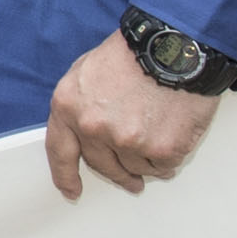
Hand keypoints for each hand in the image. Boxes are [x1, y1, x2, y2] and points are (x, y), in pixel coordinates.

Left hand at [46, 32, 224, 198]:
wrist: (176, 47)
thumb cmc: (135, 53)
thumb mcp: (86, 70)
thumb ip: (79, 105)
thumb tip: (82, 131)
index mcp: (68, 106)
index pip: (60, 152)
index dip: (65, 176)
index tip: (71, 190)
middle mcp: (93, 128)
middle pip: (102, 165)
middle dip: (116, 173)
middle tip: (130, 180)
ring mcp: (127, 141)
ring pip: (134, 168)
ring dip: (144, 160)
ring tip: (157, 137)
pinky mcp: (161, 150)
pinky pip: (163, 167)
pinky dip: (168, 158)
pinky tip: (172, 136)